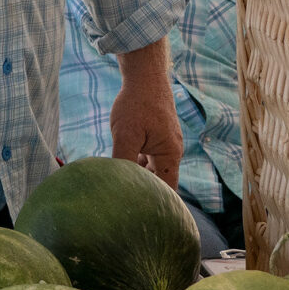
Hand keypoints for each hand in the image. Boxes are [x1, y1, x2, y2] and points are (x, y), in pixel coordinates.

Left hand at [110, 39, 182, 189]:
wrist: (144, 75)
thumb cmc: (136, 104)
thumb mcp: (125, 136)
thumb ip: (123, 162)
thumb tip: (116, 186)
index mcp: (170, 156)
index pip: (167, 191)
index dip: (155, 204)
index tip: (140, 214)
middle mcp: (172, 151)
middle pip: (159, 181)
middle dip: (144, 190)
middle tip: (124, 201)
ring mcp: (165, 143)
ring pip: (152, 168)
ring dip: (138, 175)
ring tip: (119, 182)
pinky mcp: (157, 135)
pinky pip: (148, 156)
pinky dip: (136, 161)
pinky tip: (121, 160)